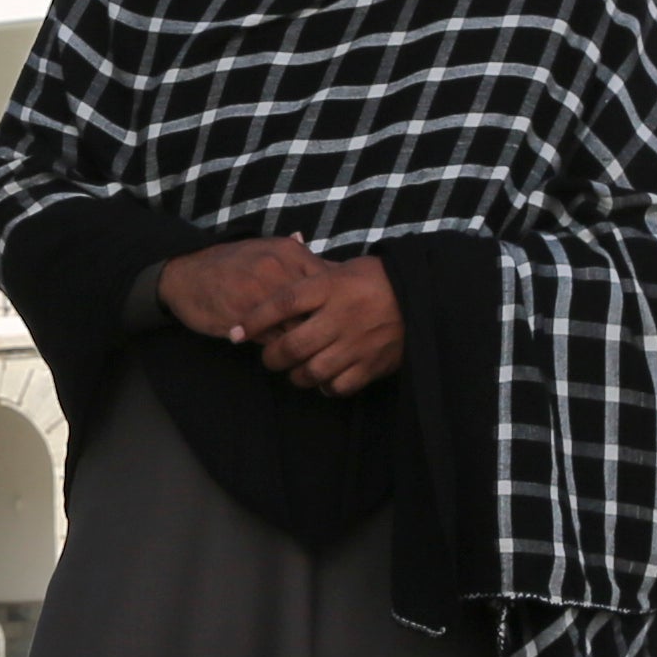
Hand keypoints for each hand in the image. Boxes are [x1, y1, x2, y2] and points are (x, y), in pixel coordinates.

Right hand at [155, 237, 327, 343]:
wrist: (185, 275)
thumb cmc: (232, 265)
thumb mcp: (269, 251)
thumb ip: (302, 261)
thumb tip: (339, 270)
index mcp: (290, 252)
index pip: (332, 282)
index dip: (339, 305)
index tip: (341, 318)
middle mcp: (279, 269)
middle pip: (320, 307)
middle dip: (327, 327)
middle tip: (332, 342)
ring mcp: (261, 293)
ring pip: (299, 327)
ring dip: (307, 342)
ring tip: (312, 353)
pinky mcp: (244, 318)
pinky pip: (276, 340)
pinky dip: (284, 349)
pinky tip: (286, 353)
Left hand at [248, 254, 406, 396]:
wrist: (421, 295)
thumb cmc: (375, 279)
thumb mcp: (340, 269)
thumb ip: (309, 279)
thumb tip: (271, 285)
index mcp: (329, 287)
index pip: (281, 303)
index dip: (254, 320)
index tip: (236, 332)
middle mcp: (340, 316)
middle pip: (292, 345)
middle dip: (272, 356)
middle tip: (269, 358)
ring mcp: (356, 343)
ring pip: (311, 371)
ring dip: (296, 375)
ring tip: (294, 371)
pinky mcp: (372, 364)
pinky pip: (338, 386)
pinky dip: (325, 386)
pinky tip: (323, 379)